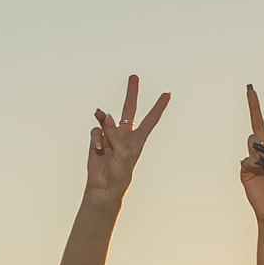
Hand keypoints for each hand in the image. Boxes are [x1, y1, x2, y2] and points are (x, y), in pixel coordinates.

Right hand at [87, 75, 169, 199]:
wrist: (104, 188)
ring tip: (101, 133)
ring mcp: (110, 136)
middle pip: (130, 109)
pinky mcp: (97, 140)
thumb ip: (114, 133)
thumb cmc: (119, 174)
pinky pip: (96, 131)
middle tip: (134, 77)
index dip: (159, 107)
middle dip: (132, 93)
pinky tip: (97, 150)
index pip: (151, 119)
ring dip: (103, 123)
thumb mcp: (122, 154)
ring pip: (106, 120)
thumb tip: (105, 115)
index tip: (168, 94)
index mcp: (138, 139)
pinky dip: (96, 139)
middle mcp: (125, 135)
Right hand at [239, 84, 263, 222]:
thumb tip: (260, 147)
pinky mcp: (245, 169)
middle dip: (255, 106)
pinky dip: (253, 164)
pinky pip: (247, 158)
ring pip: (252, 140)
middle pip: (259, 124)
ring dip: (260, 150)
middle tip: (250, 88)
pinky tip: (258, 173)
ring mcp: (254, 159)